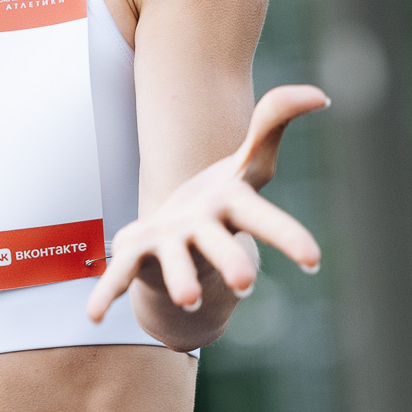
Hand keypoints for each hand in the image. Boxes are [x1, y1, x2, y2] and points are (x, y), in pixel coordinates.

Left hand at [86, 84, 328, 324]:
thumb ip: (274, 122)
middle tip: (246, 283)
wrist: (181, 248)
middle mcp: (204, 235)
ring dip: (180, 279)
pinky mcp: (137, 254)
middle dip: (232, 261)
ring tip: (187, 298)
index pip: (265, 221)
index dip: (288, 238)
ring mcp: (171, 247)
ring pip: (175, 263)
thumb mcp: (248, 161)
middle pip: (219, 247)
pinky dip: (107, 294)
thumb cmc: (221, 205)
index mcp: (233, 212)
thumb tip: (319, 94)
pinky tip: (92, 317)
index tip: (313, 260)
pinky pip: (119, 275)